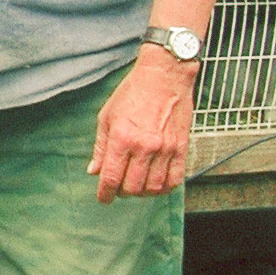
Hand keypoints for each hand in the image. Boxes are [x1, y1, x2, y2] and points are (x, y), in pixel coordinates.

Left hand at [87, 51, 197, 202]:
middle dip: (122, 193)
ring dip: (143, 192)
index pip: (112, 178)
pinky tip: (157, 184)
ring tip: (137, 185)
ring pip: (154, 188)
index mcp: (122, 137)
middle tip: (119, 188)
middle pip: (132, 187)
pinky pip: (175, 180)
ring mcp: (165, 148)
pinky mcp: (181, 148)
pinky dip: (165, 188)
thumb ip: (101, 147)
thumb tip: (94, 171)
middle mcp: (144, 146)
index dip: (105, 194)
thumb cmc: (133, 92)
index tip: (103, 198)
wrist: (164, 76)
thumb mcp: (107, 116)